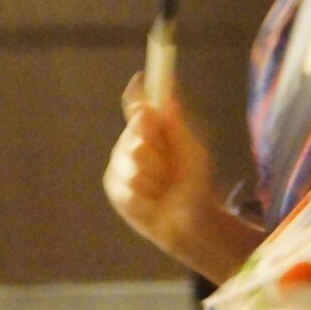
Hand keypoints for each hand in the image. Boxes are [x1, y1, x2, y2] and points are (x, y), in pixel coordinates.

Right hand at [104, 74, 235, 272]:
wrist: (190, 222)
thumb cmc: (195, 184)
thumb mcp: (193, 153)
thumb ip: (177, 128)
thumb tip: (169, 98)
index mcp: (152, 130)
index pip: (138, 106)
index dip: (139, 96)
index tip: (144, 87)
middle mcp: (132, 142)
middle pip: (134, 132)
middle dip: (155, 147)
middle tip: (170, 164)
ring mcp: (121, 165)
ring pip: (131, 161)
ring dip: (154, 178)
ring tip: (163, 188)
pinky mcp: (115, 188)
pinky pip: (128, 186)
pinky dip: (147, 197)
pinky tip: (153, 202)